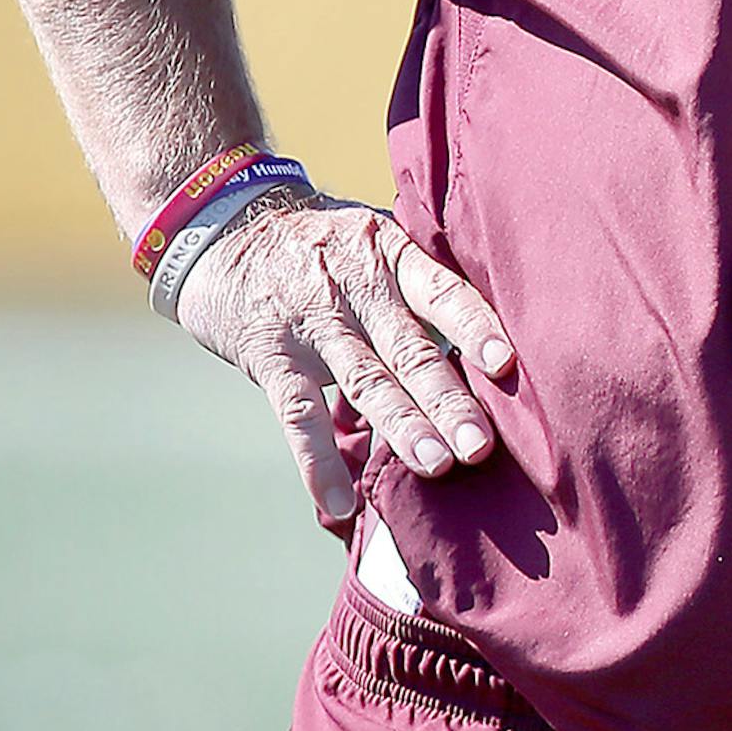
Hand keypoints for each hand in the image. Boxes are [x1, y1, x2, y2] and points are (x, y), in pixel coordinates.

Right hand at [173, 192, 515, 525]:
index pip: (442, 290)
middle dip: (448, 398)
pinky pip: (298, 413)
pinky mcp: (271, 356)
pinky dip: (318, 461)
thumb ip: (418, 278)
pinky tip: (340, 502)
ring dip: (402, 426)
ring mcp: (311, 323)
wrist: (225, 228)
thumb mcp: (371, 238)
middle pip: (409, 347)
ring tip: (437, 465)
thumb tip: (490, 329)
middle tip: (480, 445)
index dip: (476, 326)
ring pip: (364, 380)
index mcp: (388, 253)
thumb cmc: (321, 243)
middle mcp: (354, 285)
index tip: (506, 366)